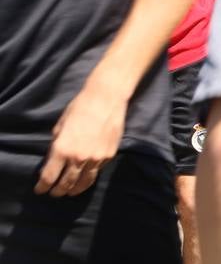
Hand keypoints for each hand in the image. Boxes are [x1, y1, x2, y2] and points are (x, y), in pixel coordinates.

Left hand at [35, 78, 127, 195]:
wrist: (106, 99)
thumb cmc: (79, 108)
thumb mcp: (59, 127)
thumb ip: (55, 147)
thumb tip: (53, 161)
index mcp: (62, 150)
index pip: (49, 177)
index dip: (42, 186)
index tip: (40, 190)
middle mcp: (79, 158)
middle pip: (66, 184)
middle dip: (58, 191)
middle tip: (55, 193)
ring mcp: (96, 158)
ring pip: (84, 182)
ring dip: (75, 190)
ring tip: (70, 192)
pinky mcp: (109, 155)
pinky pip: (97, 171)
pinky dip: (89, 176)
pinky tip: (86, 176)